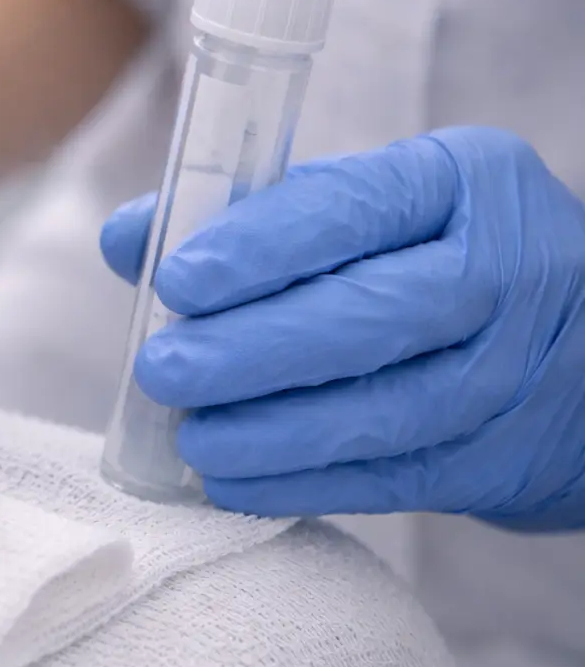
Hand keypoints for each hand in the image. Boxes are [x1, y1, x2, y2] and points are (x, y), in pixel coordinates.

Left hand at [100, 127, 584, 528]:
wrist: (573, 347)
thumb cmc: (427, 256)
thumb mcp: (363, 209)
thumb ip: (248, 217)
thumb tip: (126, 239)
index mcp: (461, 182)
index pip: (353, 209)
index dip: (260, 249)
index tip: (177, 281)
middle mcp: (503, 269)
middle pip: (370, 316)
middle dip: (252, 349)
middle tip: (163, 369)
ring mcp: (509, 370)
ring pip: (384, 408)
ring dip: (272, 431)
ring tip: (190, 437)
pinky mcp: (496, 457)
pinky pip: (391, 478)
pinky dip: (302, 484)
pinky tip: (231, 483)